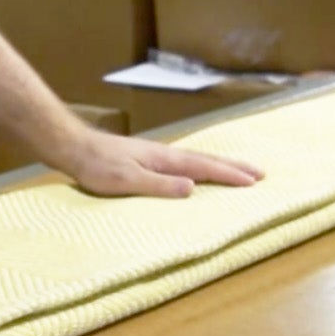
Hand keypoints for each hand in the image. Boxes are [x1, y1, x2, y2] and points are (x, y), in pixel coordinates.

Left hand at [57, 131, 262, 198]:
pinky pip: (184, 163)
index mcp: (164, 159)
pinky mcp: (147, 159)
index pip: (204, 167)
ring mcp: (156, 155)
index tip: (253, 181)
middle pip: (206, 159)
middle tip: (260, 173)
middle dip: (233, 167)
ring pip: (197, 160)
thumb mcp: (127, 180)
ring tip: (238, 171)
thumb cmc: (97, 167)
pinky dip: (201, 166)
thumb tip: (193, 187)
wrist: (74, 148)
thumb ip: (159, 185)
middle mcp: (164, 154)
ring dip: (220, 165)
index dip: (229, 175)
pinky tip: (198, 171)